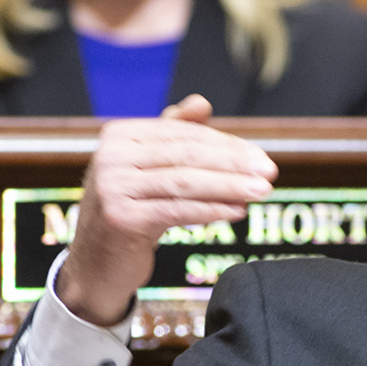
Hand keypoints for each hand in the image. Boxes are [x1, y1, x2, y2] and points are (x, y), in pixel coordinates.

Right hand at [55, 95, 276, 326]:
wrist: (96, 263)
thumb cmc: (130, 210)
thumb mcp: (150, 169)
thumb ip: (173, 135)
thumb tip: (202, 102)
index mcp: (119, 135)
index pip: (184, 134)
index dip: (226, 144)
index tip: (260, 157)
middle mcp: (111, 156)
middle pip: (187, 155)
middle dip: (234, 163)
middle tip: (270, 172)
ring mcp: (113, 187)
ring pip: (185, 182)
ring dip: (229, 186)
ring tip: (260, 191)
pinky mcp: (121, 218)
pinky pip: (177, 210)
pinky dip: (211, 210)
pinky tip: (237, 211)